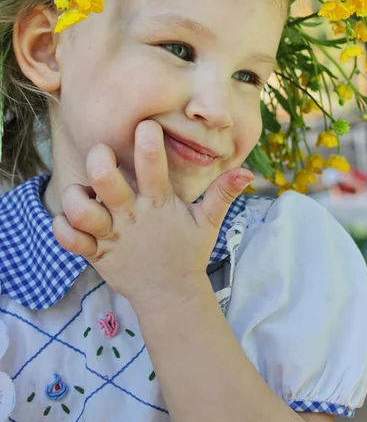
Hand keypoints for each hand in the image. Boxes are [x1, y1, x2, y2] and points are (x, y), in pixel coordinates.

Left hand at [52, 120, 253, 312]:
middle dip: (100, 160)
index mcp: (159, 205)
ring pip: (81, 211)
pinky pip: (70, 240)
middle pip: (106, 181)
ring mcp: (112, 237)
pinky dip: (62, 228)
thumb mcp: (208, 223)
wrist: (170, 296)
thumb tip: (248, 172)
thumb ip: (223, 194)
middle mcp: (132, 218)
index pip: (153, 167)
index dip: (148, 142)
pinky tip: (70, 218)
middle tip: (103, 155)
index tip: (146, 126)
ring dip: (76, 196)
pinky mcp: (96, 255)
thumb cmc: (187, 252)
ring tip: (84, 192)